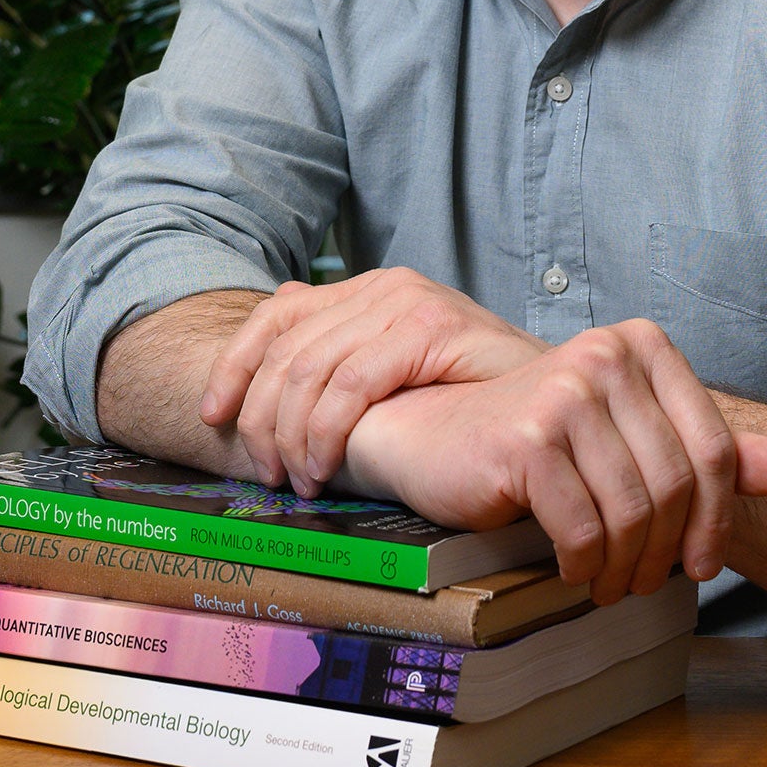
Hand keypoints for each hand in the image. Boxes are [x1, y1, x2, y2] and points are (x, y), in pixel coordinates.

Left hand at [200, 269, 547, 494]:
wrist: (554, 402)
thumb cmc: (474, 402)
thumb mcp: (395, 377)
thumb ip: (342, 359)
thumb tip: (271, 353)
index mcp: (368, 291)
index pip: (275, 315)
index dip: (234, 365)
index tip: (211, 417)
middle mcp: (384, 285)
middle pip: (286, 348)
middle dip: (260, 418)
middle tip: (264, 475)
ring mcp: (409, 300)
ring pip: (310, 368)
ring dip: (291, 435)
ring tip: (299, 481)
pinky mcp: (432, 326)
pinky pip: (352, 381)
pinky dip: (326, 430)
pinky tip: (326, 466)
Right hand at [341, 319, 766, 604]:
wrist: (437, 436)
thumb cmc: (536, 440)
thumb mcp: (629, 437)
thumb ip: (709, 451)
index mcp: (641, 345)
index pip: (714, 446)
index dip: (718, 518)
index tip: (702, 561)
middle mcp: (605, 356)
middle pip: (677, 483)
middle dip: (668, 551)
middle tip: (647, 583)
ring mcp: (564, 393)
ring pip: (634, 511)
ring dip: (627, 566)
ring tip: (610, 583)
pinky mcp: (527, 439)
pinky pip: (585, 528)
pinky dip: (584, 564)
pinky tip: (573, 569)